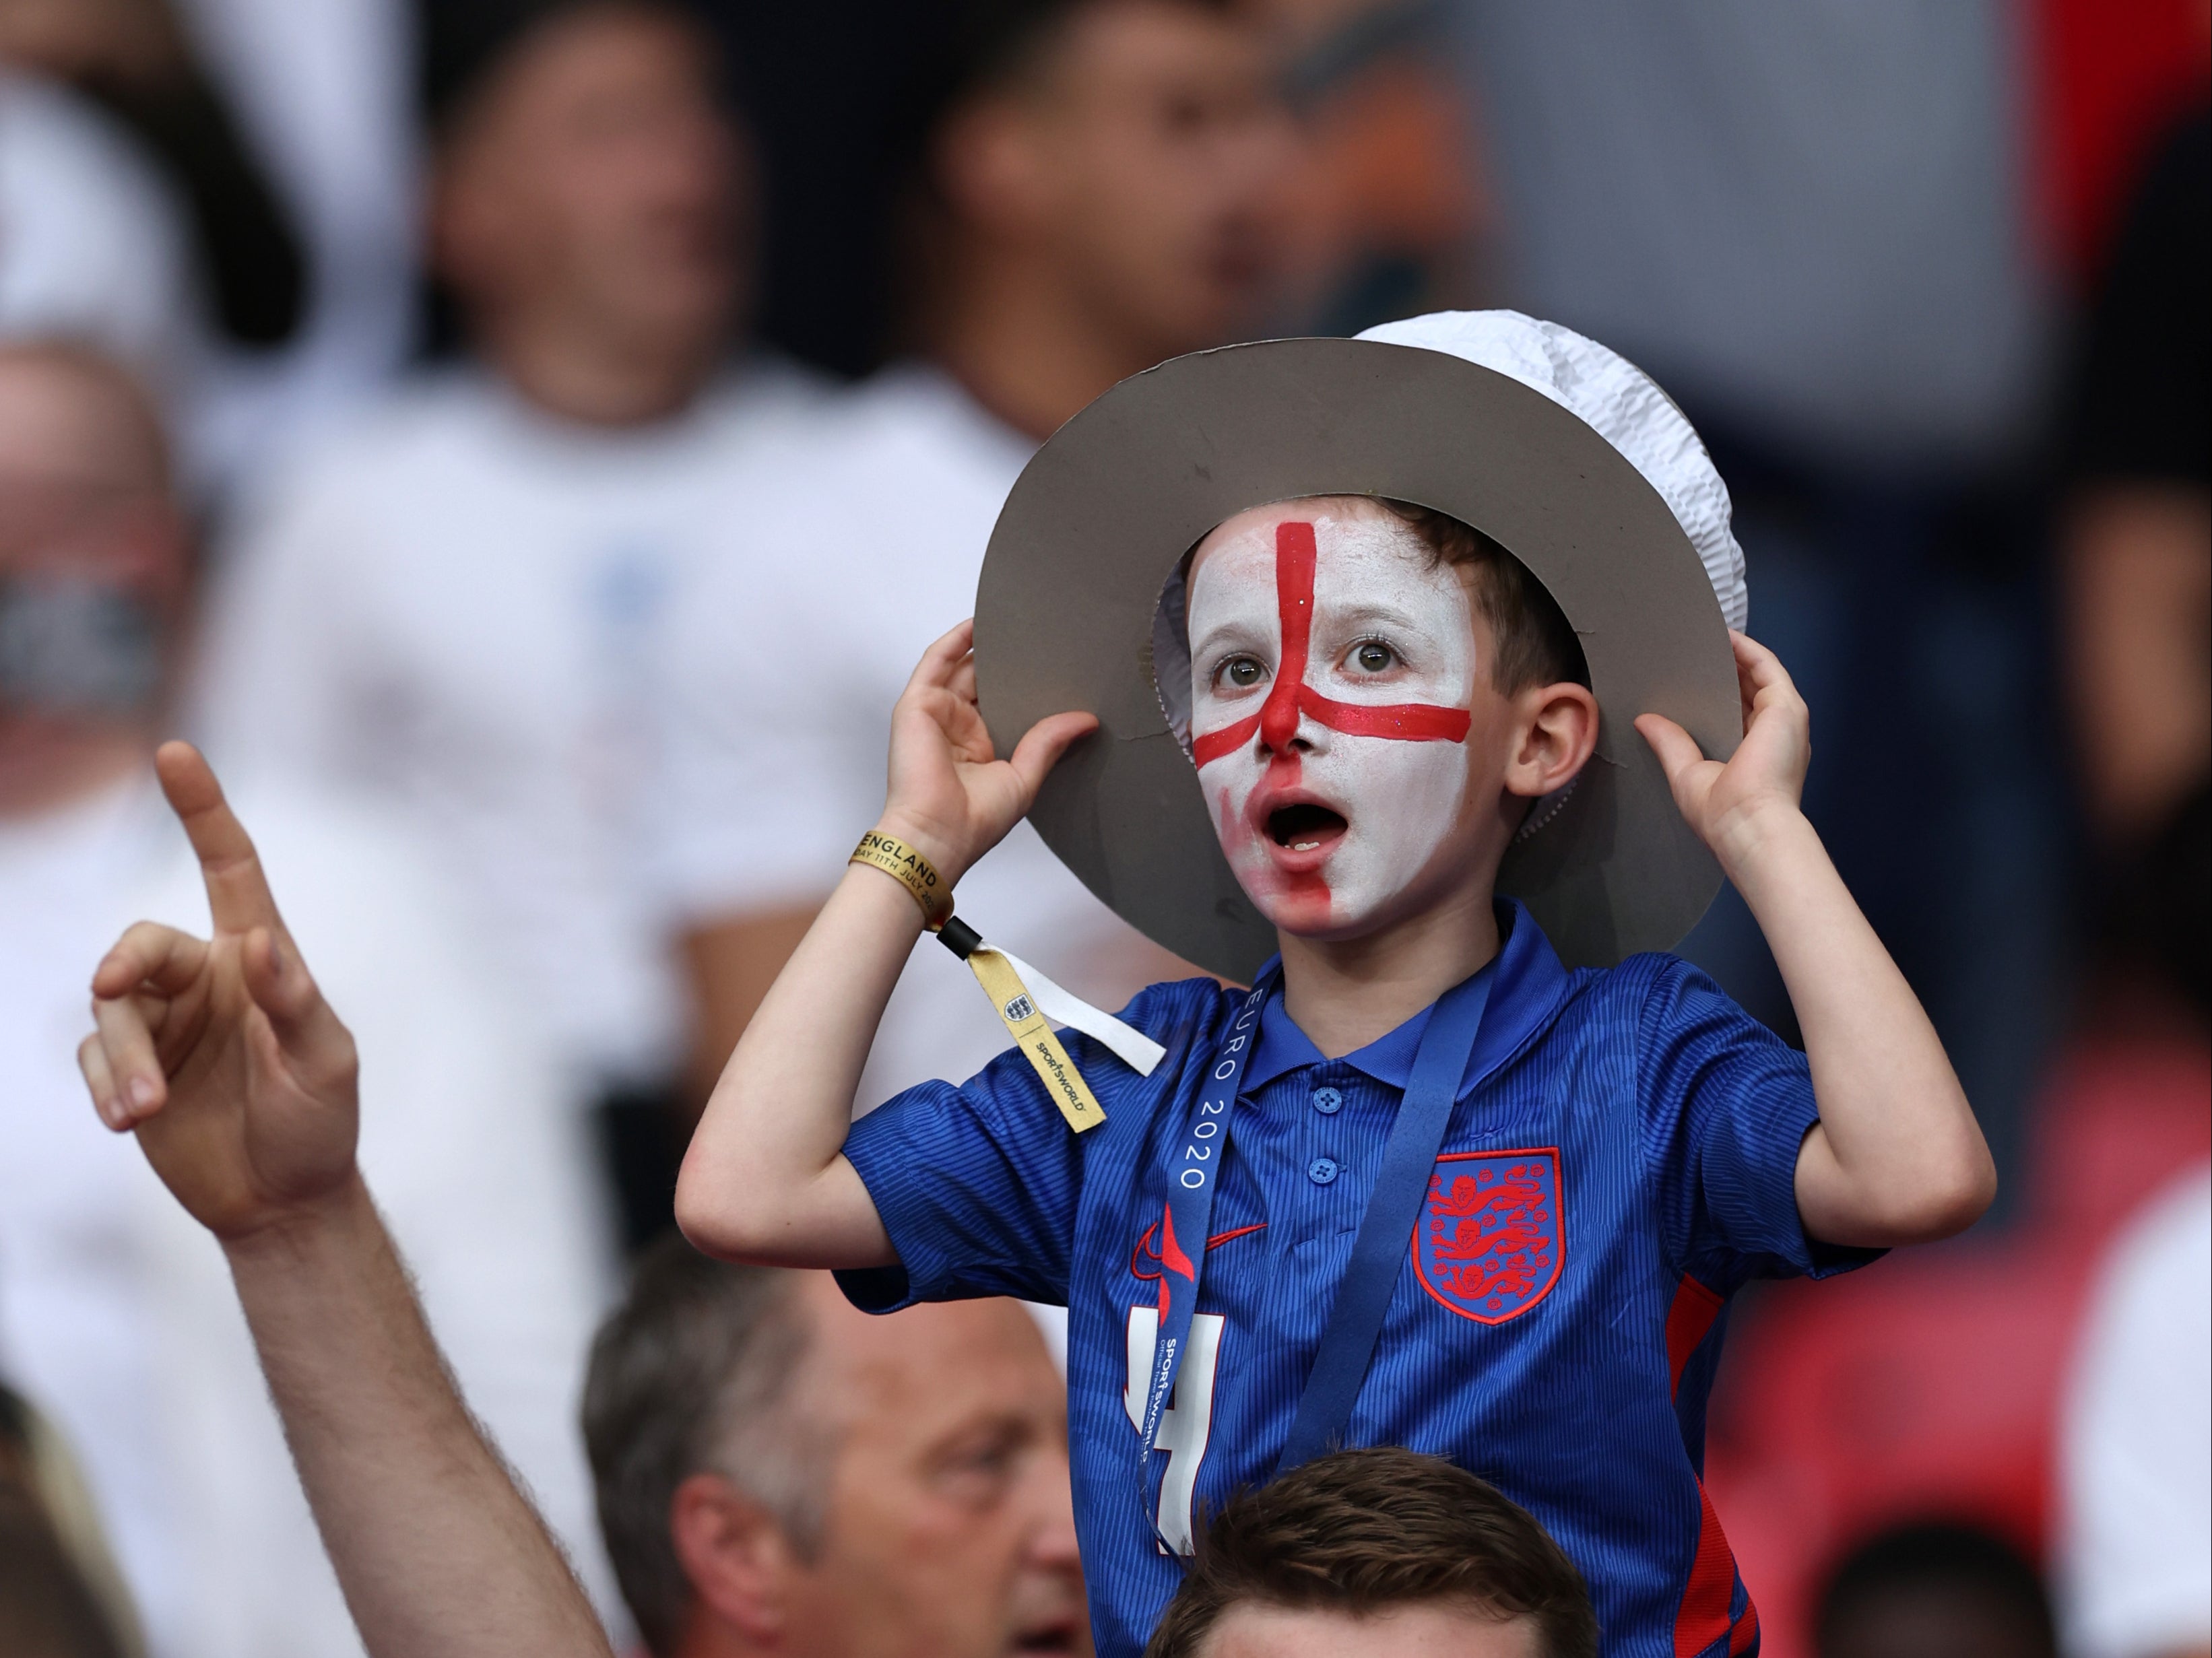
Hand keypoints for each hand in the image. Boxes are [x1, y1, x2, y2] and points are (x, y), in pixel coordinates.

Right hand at [78, 742, 360, 1242]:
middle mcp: (207, 978)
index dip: (203, 810)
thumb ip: (295, 1002)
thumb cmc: (319, 1124)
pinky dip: (105, 1086)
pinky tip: (128, 1122)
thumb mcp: (326, 1064)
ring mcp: (165, 1024)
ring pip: (111, 1009)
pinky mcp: (131, 1071)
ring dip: (122, 1058)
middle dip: (121, 962)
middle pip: (142, 942)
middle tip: (109, 990)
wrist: (284, 1201)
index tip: (174, 751)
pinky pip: (94, 1059)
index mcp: (261, 958)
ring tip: (143, 1111)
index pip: (229, 868)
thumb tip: (260, 943)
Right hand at [876, 620, 1097, 883]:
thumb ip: (1049, 743)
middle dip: (1007, 659)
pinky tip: (977, 623)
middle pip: (983, 681)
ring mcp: (936, 714)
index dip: (1025, 684)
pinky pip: (936, 662)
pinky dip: (954, 640)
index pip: (1004, 703)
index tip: (1055, 667)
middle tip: (1038, 638)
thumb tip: (1087, 721)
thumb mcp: (1024, 777)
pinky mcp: (917, 705)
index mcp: (980, 746)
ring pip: (960, 667)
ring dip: (981, 643)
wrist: (939, 835)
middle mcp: (957, 728)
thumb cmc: (973, 822)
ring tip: (1011, 620)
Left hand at [1635, 631, 1810, 871]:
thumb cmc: (1723, 813)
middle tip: (1692, 651)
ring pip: (1760, 676)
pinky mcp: (1787, 708)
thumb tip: (1645, 722)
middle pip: (1749, 692)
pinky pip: (1768, 667)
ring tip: (1705, 637)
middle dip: (1724, 670)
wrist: (1749, 824)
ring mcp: (1784, 721)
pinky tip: (1725, 636)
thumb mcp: (1687, 773)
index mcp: (1754, 755)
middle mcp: (1773, 737)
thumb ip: (1670, 744)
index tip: (1689, 677)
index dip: (1716, 693)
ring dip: (1736, 654)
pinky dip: (1748, 650)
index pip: (1736, 714)